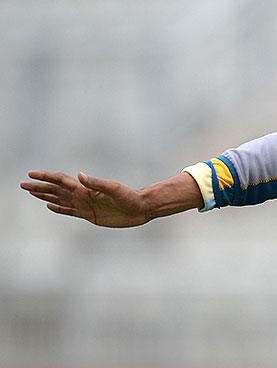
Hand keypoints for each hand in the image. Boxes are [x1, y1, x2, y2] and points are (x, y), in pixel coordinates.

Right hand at [20, 170, 148, 227]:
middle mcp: (82, 195)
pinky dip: (57, 208)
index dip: (45, 177)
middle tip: (22, 184)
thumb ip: (96, 183)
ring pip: (59, 199)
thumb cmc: (129, 197)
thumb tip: (79, 175)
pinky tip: (49, 206)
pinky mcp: (89, 215)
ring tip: (31, 192)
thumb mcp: (114, 189)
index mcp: (85, 189)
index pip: (61, 181)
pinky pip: (69, 211)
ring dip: (45, 195)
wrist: (140, 209)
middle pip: (55, 190)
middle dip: (39, 187)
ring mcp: (84, 205)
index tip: (31, 174)